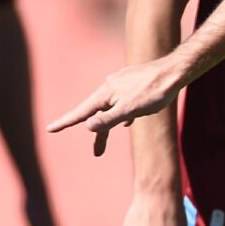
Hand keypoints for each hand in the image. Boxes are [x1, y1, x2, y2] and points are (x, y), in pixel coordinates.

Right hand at [47, 57, 182, 155]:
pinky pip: (123, 102)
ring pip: (110, 108)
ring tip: (110, 141)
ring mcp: (121, 84)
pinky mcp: (134, 84)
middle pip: (97, 113)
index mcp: (106, 94)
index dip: (66, 122)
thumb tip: (88, 126)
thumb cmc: (154, 92)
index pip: (82, 112)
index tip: (50, 129)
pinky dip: (121, 114)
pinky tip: (128, 121)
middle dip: (97, 133)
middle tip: (97, 154)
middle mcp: (110, 87)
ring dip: (109, 125)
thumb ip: (109, 119)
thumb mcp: (131, 109)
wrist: (175, 71)